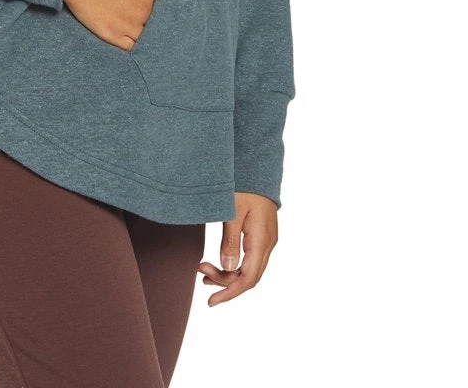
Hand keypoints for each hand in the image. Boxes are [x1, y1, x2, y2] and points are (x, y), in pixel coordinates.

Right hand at [61, 0, 180, 49]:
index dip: (151, 0)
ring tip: (128, 23)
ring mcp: (128, 24)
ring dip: (140, 32)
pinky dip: (129, 43)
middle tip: (131, 9)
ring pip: (143, 35)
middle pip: (152, 20)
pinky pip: (129, 47)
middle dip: (146, 16)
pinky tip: (123, 36)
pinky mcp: (110, 34)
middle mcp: (144, 9)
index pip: (161, 2)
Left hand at [197, 191, 278, 306]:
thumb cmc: (244, 185)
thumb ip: (230, 241)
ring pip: (249, 268)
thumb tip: (228, 269)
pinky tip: (219, 263)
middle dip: (225, 282)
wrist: (258, 166)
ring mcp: (266, 239)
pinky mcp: (261, 234)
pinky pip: (250, 258)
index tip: (211, 301)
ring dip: (228, 274)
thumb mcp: (233, 212)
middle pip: (249, 277)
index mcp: (261, 241)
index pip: (248, 278)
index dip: (230, 292)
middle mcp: (268, 244)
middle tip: (200, 273)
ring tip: (204, 271)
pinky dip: (234, 264)